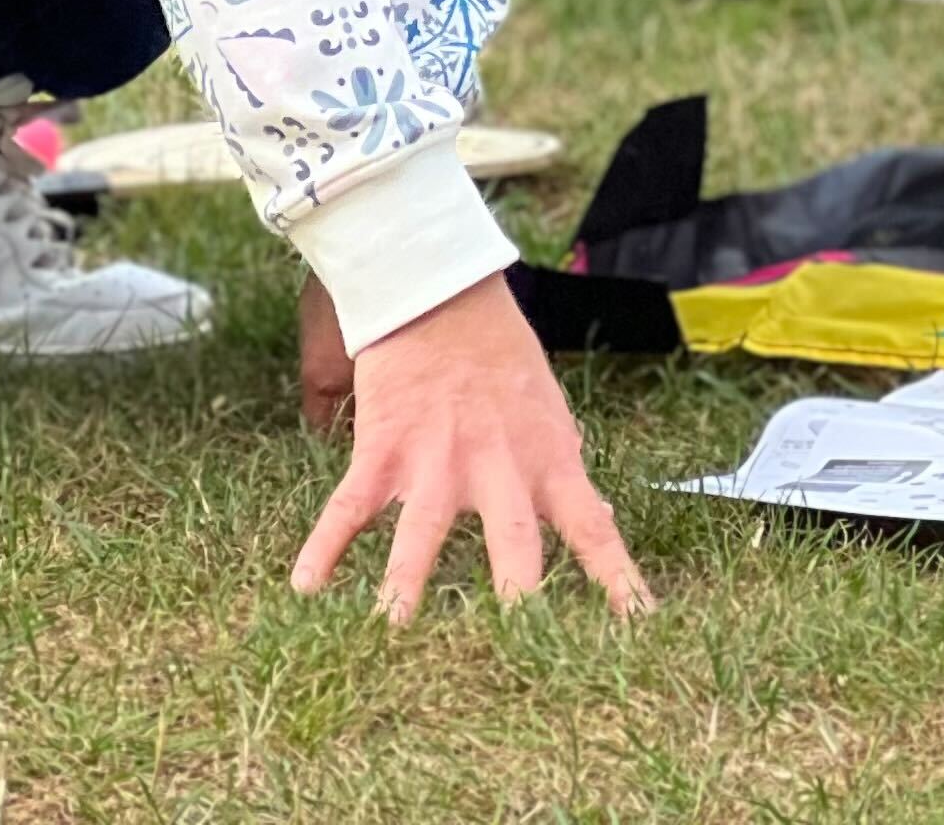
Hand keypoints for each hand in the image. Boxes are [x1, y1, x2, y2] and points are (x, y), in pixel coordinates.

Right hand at [290, 272, 650, 621]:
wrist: (444, 295)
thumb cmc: (503, 356)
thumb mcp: (550, 412)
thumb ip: (562, 469)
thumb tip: (594, 516)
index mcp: (548, 460)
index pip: (593, 527)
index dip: (617, 578)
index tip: (639, 624)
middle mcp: (498, 467)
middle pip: (514, 538)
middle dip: (518, 592)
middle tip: (523, 647)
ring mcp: (437, 461)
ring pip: (422, 531)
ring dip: (406, 582)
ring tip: (391, 632)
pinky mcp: (384, 449)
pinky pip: (350, 507)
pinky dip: (324, 546)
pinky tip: (305, 586)